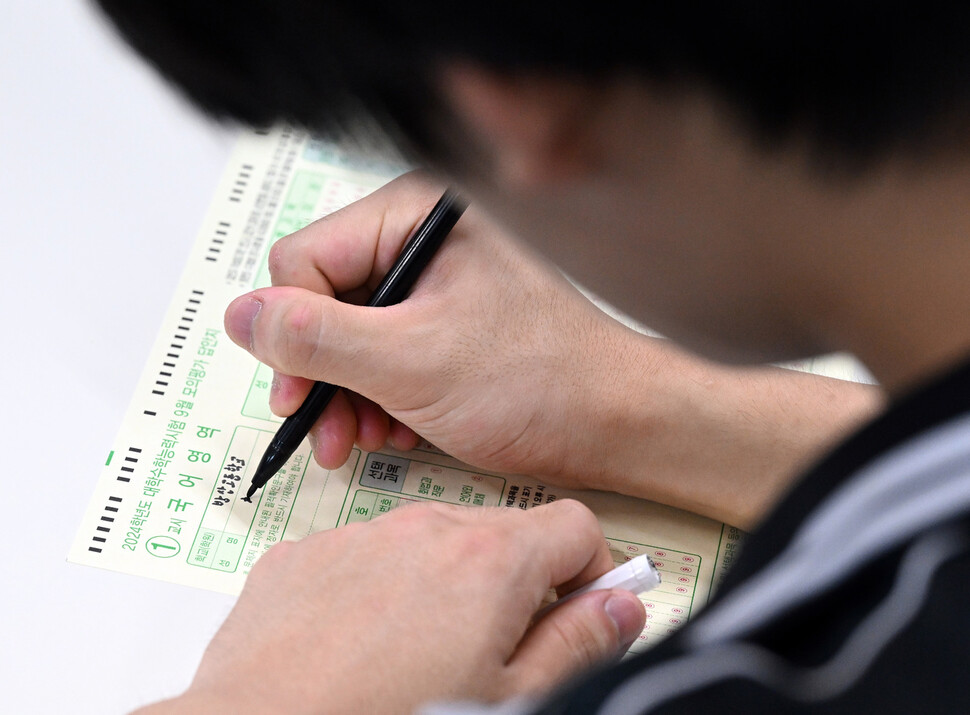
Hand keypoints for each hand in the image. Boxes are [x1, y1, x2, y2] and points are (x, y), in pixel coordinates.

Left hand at [136, 500, 645, 713]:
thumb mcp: (510, 702)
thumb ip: (578, 645)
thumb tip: (619, 608)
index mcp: (487, 560)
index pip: (576, 525)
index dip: (591, 572)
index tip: (580, 611)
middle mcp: (422, 528)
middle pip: (502, 531)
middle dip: (516, 582)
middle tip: (497, 651)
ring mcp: (356, 536)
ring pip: (430, 541)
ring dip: (443, 583)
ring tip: (418, 656)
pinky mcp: (302, 555)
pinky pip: (364, 554)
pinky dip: (377, 587)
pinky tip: (360, 647)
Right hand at [224, 172, 881, 528]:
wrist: (619, 425)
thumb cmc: (540, 384)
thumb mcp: (412, 364)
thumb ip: (318, 339)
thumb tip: (240, 316)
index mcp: (417, 218)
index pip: (303, 263)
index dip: (292, 334)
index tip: (298, 396)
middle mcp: (423, 240)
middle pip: (323, 300)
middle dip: (321, 375)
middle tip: (326, 431)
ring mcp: (436, 283)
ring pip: (350, 334)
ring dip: (348, 395)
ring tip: (366, 440)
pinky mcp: (447, 322)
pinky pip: (385, 353)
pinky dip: (380, 398)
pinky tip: (396, 431)